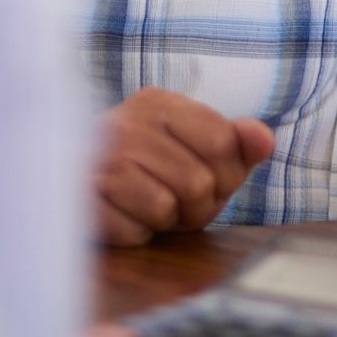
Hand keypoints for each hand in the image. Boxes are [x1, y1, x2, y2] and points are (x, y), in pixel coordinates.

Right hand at [95, 88, 275, 246]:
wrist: (70, 181)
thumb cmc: (146, 168)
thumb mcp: (196, 148)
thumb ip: (236, 142)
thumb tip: (265, 139)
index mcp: (158, 104)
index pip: (223, 142)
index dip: (226, 174)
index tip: (208, 177)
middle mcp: (125, 123)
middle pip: (199, 183)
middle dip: (197, 206)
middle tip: (176, 199)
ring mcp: (98, 160)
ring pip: (166, 208)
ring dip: (166, 220)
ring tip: (149, 206)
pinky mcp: (81, 198)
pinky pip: (135, 231)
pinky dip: (138, 233)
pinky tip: (123, 214)